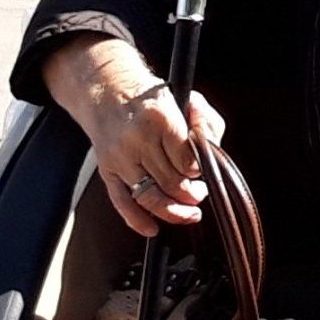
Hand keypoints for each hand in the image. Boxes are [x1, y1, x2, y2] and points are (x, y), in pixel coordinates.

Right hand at [45, 37, 228, 239]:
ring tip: (189, 212)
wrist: (108, 91)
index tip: (201, 172)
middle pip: (171, 182)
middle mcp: (137, 139)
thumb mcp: (186, 99)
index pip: (187, 160)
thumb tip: (211, 151)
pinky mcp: (108, 170)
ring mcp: (120, 158)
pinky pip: (122, 202)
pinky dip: (138, 220)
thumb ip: (207, 124)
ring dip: (174, 211)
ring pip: (150, 197)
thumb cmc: (150, 99)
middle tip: (199, 193)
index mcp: (160, 118)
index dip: (199, 172)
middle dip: (191, 194)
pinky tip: (152, 228)